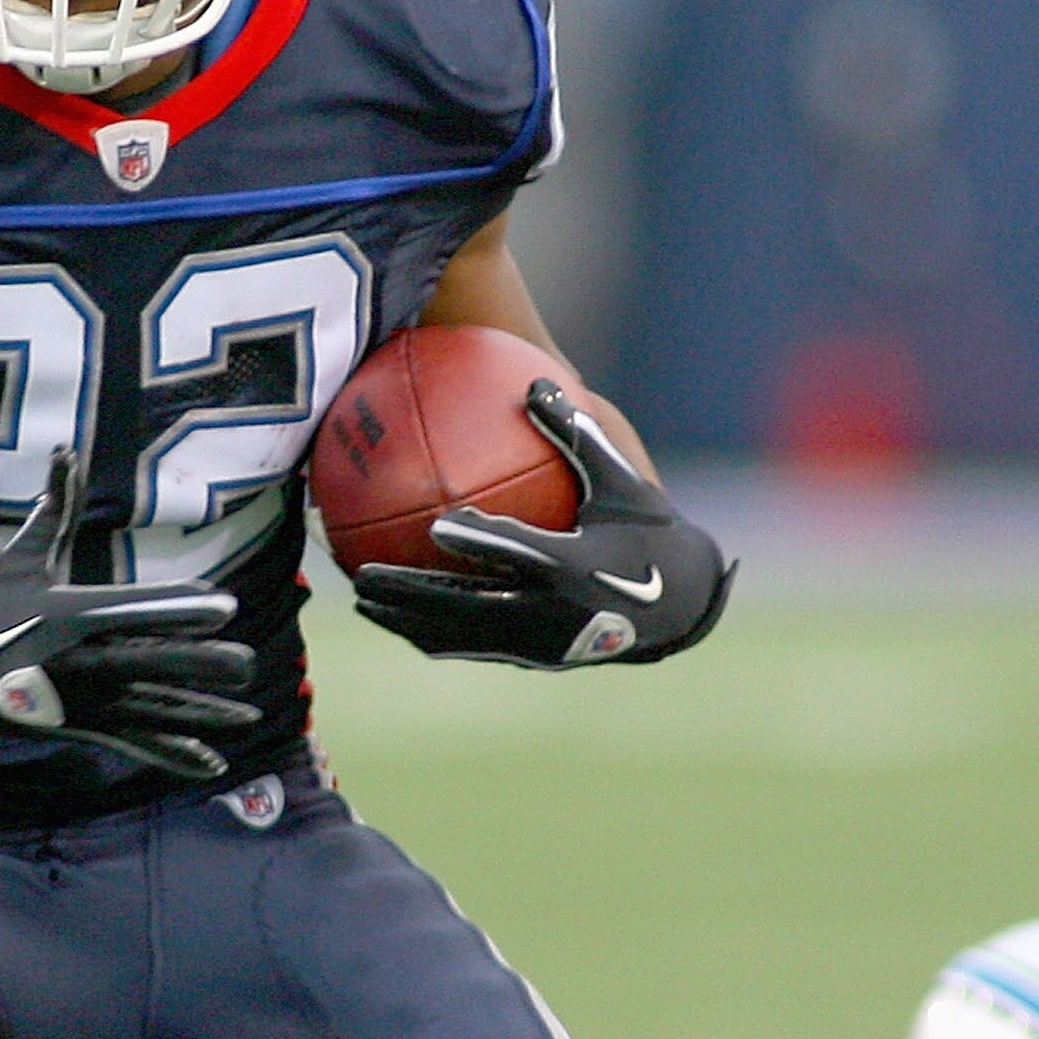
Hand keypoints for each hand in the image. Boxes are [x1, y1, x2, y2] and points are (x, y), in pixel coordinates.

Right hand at [0, 454, 257, 778]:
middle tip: (246, 665)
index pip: (134, 610)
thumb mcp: (21, 555)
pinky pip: (134, 743)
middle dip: (201, 665)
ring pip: (151, 710)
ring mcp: (80, 700)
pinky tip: (212, 764)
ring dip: (202, 716)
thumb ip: (55, 507)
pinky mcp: (78, 727)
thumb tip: (66, 450)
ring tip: (249, 717)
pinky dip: (173, 754)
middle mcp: (79, 660)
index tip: (223, 605)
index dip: (181, 608)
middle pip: (150, 663)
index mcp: (68, 614)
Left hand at [351, 380, 732, 669]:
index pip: (521, 553)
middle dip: (413, 596)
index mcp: (574, 566)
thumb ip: (575, 434)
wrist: (677, 604)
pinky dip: (428, 633)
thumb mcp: (621, 481)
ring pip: (460, 636)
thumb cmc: (647, 531)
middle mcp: (550, 612)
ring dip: (407, 622)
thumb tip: (535, 381)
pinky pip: (469, 646)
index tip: (439, 526)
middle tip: (363, 575)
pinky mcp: (530, 657)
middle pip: (468, 606)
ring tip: (360, 603)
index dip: (481, 541)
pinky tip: (393, 617)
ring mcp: (537, 641)